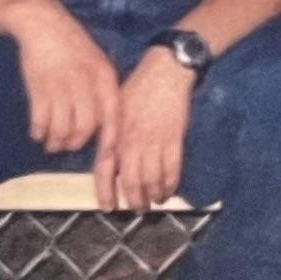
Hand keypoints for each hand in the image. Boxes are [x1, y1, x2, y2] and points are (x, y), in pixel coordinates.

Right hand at [6, 0, 122, 157]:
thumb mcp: (96, 62)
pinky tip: (37, 133)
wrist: (43, 23)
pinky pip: (40, 121)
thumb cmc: (72, 45)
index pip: (112, 116)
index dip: (110, 140)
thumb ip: (101, 89)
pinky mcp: (38, 87)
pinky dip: (38, 132)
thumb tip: (102, 122)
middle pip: (85, 127)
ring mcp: (61, 86)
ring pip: (61, 128)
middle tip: (67, 145)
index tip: (108, 157)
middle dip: (76, 142)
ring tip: (51, 143)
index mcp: (103, 77)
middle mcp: (85, 84)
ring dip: (56, 141)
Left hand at [95, 50, 194, 209]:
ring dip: (153, 195)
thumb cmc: (139, 85)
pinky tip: (170, 190)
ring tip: (154, 202)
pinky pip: (172, 168)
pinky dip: (171, 183)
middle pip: (130, 180)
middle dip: (134, 199)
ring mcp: (154, 141)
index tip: (108, 207)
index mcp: (115, 134)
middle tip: (137, 208)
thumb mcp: (115, 107)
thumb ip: (110, 132)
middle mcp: (132, 142)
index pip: (105, 170)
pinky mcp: (174, 138)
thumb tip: (106, 154)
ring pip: (151, 179)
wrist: (166, 71)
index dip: (105, 191)